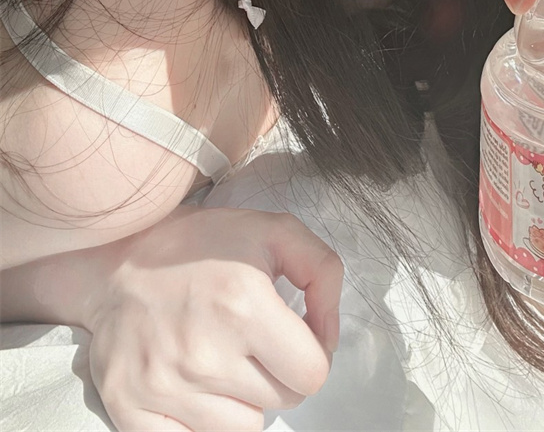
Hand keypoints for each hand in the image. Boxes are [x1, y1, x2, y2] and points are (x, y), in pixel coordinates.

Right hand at [84, 207, 343, 431]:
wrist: (115, 261)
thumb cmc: (198, 245)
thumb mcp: (273, 231)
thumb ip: (322, 271)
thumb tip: (329, 334)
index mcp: (244, 305)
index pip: (312, 374)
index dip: (313, 355)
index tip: (296, 337)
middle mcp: (204, 353)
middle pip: (282, 400)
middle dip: (278, 372)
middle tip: (253, 340)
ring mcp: (165, 386)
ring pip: (245, 427)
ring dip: (244, 398)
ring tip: (220, 356)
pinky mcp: (131, 409)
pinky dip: (204, 422)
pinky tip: (194, 384)